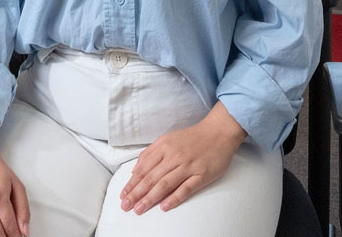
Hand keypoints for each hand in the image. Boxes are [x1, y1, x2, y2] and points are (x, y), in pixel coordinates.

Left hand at [118, 103, 247, 214]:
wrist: (219, 132)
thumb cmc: (192, 138)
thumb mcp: (167, 139)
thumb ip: (150, 153)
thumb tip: (135, 171)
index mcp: (163, 147)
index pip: (143, 169)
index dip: (131, 183)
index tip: (123, 195)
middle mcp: (174, 156)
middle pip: (151, 178)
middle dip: (136, 194)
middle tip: (126, 206)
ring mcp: (188, 166)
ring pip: (165, 184)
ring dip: (150, 198)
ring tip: (140, 209)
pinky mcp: (201, 175)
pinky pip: (186, 188)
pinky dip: (174, 198)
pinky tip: (164, 206)